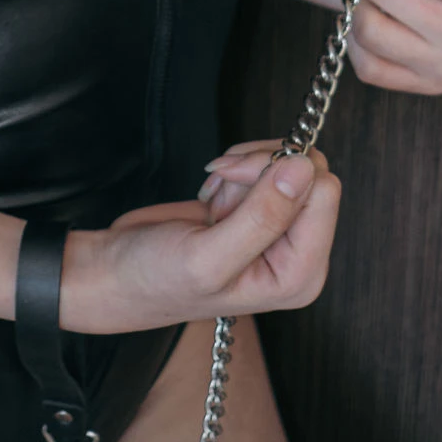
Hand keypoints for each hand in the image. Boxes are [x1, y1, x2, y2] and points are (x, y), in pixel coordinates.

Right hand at [60, 148, 340, 333]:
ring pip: (289, 163)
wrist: (118, 272)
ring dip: (245, 167)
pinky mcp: (260, 210)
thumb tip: (303, 167)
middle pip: (310, 171)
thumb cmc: (157, 279)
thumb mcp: (207, 258)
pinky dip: (235, 168)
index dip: (278, 170)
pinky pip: (268, 165)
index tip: (233, 176)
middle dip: (262, 164)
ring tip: (214, 197)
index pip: (324, 192)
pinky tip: (212, 195)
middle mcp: (297, 253)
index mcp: (299, 274)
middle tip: (222, 179)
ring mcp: (280, 230)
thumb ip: (261, 216)